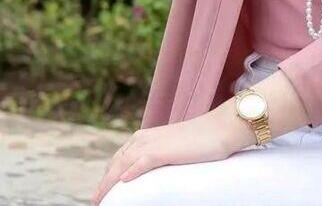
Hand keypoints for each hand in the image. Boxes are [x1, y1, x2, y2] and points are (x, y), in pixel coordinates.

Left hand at [90, 113, 230, 204]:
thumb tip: (146, 174)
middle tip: (96, 202)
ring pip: (123, 164)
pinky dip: (131, 171)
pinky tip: (124, 182)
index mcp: (144, 137)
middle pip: (115, 163)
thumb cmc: (200, 141)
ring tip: (101, 199)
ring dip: (110, 183)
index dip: (107, 177)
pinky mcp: (164, 149)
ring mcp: (153, 143)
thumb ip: (157, 158)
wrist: (220, 128)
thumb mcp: (172, 151)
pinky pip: (143, 161)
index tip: (101, 194)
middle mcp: (144, 138)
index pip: (118, 159)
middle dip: (104, 184)